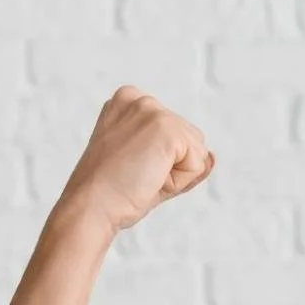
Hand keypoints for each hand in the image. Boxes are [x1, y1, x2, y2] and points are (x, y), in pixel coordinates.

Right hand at [57, 85, 214, 236]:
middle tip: (136, 175)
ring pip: (196, 151)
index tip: (128, 167)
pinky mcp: (167, 129)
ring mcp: (153, 111)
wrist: (92, 205)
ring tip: (142, 176)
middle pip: (190, 139)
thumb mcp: (148, 166)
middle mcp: (140, 99)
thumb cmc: (113, 191)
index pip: (174, 134)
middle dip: (172, 166)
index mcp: (128, 102)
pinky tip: (151, 178)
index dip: (160, 161)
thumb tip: (212, 155)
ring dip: (177, 173)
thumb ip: (182, 157)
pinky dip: (180, 180)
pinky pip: (198, 163)